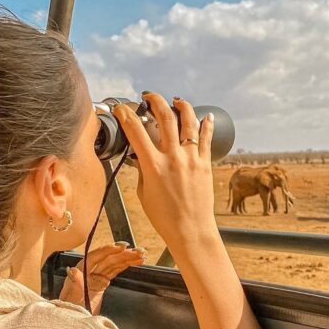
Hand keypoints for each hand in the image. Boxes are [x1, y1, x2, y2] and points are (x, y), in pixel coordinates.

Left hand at [58, 242, 144, 313]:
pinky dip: (126, 265)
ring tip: (142, 254)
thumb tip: (74, 270)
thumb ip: (74, 284)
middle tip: (138, 251)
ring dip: (128, 258)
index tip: (121, 247)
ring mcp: (96, 277)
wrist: (73, 323)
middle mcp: (88, 271)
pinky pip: (115, 271)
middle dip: (123, 254)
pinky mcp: (102, 283)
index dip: (108, 251)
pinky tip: (137, 261)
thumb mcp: (71, 299)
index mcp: (80, 271)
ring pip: (114, 264)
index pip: (95, 257)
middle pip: (107, 259)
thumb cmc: (70, 309)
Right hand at [111, 93, 216, 251]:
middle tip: (149, 97)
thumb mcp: (144, 193)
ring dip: (182, 106)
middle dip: (155, 101)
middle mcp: (173, 158)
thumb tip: (141, 157)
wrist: (191, 231)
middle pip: (164, 117)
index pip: (135, 131)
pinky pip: (206, 139)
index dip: (125, 114)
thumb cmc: (165, 218)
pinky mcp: (205, 164)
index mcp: (153, 166)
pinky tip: (206, 116)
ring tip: (177, 101)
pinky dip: (206, 125)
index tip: (121, 108)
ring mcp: (191, 160)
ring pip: (188, 122)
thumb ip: (143, 171)